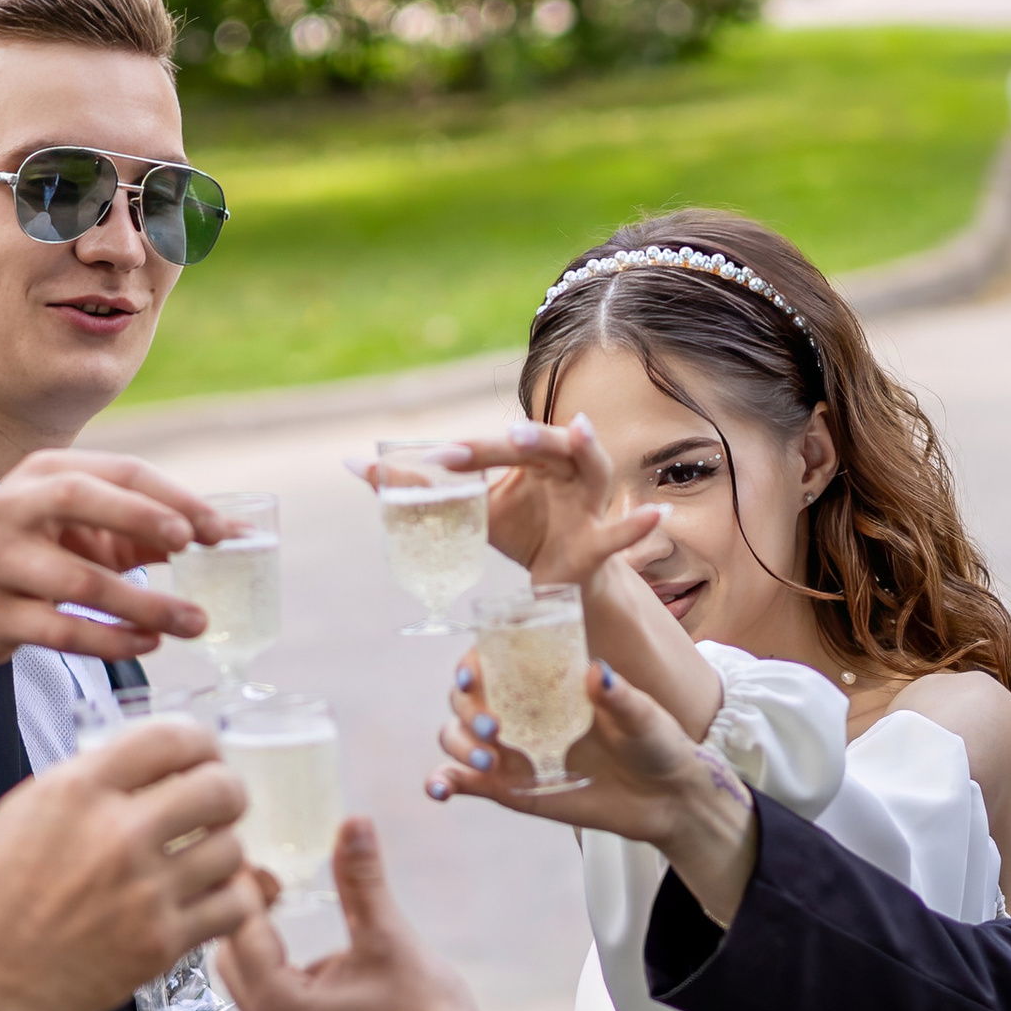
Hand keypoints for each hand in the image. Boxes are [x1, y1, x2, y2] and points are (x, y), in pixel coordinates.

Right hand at [0, 450, 233, 681]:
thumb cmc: (32, 553)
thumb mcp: (82, 529)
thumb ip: (146, 530)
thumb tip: (230, 536)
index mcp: (46, 472)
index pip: (120, 472)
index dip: (175, 499)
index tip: (220, 530)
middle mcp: (15, 506)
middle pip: (83, 500)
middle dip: (142, 518)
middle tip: (193, 545)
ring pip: (80, 581)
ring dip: (144, 604)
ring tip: (194, 622)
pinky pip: (62, 630)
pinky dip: (112, 641)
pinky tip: (148, 643)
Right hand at [0, 717, 257, 1010]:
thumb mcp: (16, 816)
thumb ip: (83, 787)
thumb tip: (137, 773)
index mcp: (75, 791)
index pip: (171, 738)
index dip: (199, 743)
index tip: (202, 755)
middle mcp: (117, 834)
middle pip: (219, 789)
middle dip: (225, 793)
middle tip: (216, 807)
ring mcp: (145, 892)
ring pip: (232, 850)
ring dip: (223, 852)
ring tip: (202, 862)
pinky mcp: (161, 944)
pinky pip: (232, 909)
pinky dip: (229, 902)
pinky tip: (207, 902)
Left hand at [217, 820, 479, 1010]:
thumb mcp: (389, 938)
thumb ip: (361, 880)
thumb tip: (353, 823)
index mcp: (283, 1009)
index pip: (239, 937)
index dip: (243, 893)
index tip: (253, 860)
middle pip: (233, 965)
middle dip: (245, 920)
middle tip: (271, 882)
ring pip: (252, 990)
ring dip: (263, 949)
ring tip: (286, 911)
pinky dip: (281, 978)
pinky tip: (314, 956)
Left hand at [419, 417, 658, 589]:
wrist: (559, 580)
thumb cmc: (521, 531)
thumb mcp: (469, 512)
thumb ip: (418, 489)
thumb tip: (355, 464)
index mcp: (530, 458)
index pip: (498, 446)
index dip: (470, 452)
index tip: (435, 459)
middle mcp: (562, 470)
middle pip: (546, 444)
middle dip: (528, 437)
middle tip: (507, 435)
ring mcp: (587, 503)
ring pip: (591, 467)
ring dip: (584, 447)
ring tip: (579, 429)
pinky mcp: (601, 541)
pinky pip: (622, 533)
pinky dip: (639, 526)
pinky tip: (656, 518)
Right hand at [428, 658, 761, 920]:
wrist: (667, 799)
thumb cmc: (656, 744)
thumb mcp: (644, 715)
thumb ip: (618, 697)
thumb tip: (595, 672)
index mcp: (547, 682)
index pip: (494, 662)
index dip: (472, 664)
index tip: (473, 674)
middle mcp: (521, 711)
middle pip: (465, 699)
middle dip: (466, 708)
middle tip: (493, 727)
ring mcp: (512, 750)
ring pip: (457, 737)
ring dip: (458, 743)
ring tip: (488, 757)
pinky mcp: (511, 788)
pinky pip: (465, 782)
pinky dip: (444, 782)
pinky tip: (439, 789)